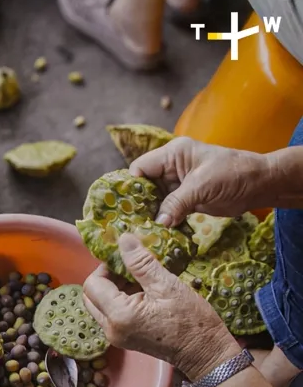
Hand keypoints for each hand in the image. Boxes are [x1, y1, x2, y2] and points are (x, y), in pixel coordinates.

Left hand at [82, 233, 241, 380]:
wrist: (207, 354)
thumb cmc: (191, 320)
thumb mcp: (166, 285)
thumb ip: (141, 262)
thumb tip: (123, 238)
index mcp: (118, 315)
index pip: (93, 284)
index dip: (105, 267)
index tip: (124, 258)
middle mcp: (110, 329)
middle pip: (91, 296)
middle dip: (106, 278)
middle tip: (129, 267)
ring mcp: (116, 336)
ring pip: (100, 305)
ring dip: (113, 289)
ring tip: (139, 278)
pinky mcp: (124, 339)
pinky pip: (111, 315)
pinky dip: (120, 300)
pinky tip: (142, 291)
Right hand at [131, 137, 273, 226]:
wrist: (261, 185)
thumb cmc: (233, 174)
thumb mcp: (202, 186)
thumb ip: (177, 202)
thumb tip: (158, 222)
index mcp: (172, 154)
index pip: (140, 168)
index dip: (131, 186)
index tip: (124, 206)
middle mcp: (171, 168)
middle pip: (144, 186)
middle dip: (138, 203)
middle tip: (130, 223)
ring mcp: (178, 185)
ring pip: (154, 200)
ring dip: (151, 214)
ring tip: (141, 231)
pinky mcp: (185, 199)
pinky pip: (168, 210)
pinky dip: (164, 220)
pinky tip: (158, 232)